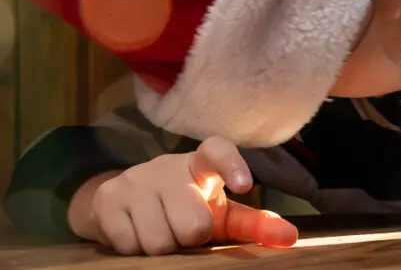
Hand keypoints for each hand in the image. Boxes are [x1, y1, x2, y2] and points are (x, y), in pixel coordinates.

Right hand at [83, 136, 298, 254]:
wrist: (122, 203)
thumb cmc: (185, 207)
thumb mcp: (219, 213)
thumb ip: (253, 224)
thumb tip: (291, 238)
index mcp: (201, 164)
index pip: (217, 150)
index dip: (232, 163)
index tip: (245, 184)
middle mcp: (168, 166)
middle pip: (192, 225)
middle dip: (191, 239)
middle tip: (185, 231)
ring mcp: (135, 179)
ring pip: (160, 241)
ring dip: (163, 248)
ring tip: (161, 232)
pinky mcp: (108, 198)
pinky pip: (130, 245)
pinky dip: (136, 250)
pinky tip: (136, 234)